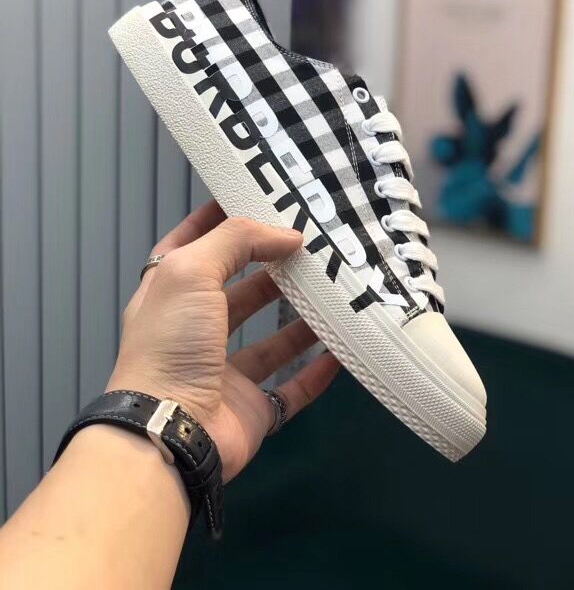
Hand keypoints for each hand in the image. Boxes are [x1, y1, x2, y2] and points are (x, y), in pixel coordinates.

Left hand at [106, 201, 339, 480]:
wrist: (170, 433)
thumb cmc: (172, 343)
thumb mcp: (191, 271)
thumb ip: (237, 241)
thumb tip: (287, 235)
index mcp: (168, 296)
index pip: (189, 248)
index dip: (215, 222)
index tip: (251, 201)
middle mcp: (193, 332)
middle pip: (237, 292)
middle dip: (270, 268)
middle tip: (312, 246)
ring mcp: (222, 373)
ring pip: (269, 340)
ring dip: (299, 318)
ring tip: (334, 290)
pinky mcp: (251, 410)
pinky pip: (292, 387)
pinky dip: (317, 370)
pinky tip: (343, 349)